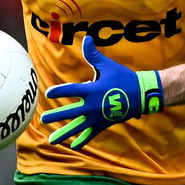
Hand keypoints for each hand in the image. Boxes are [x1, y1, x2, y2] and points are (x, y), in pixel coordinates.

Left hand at [41, 35, 163, 149]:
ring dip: (64, 134)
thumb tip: (86, 38)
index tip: (48, 94)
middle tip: (43, 120)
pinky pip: (91, 134)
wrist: (141, 95)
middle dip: (56, 116)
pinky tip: (73, 146)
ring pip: (78, 127)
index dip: (59, 91)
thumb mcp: (107, 65)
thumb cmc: (123, 78)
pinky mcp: (103, 124)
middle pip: (70, 112)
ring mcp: (98, 117)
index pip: (71, 90)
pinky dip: (82, 140)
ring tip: (52, 141)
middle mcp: (93, 106)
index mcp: (92, 90)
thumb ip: (93, 55)